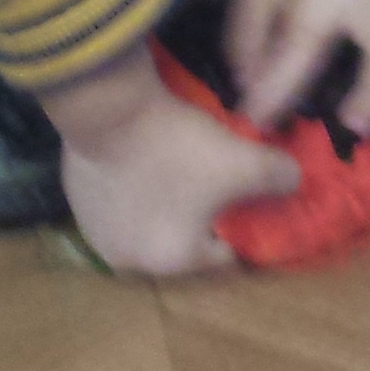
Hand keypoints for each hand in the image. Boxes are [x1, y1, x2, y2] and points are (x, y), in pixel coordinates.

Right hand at [46, 54, 303, 277]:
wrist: (106, 109)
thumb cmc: (178, 146)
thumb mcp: (244, 161)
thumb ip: (280, 178)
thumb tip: (293, 181)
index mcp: (174, 261)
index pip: (224, 257)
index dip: (242, 230)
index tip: (247, 203)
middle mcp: (131, 260)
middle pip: (181, 246)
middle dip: (200, 223)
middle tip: (214, 187)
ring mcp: (96, 234)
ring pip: (146, 228)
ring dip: (163, 211)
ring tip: (179, 175)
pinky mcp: (75, 205)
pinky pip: (118, 207)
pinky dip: (134, 193)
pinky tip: (145, 165)